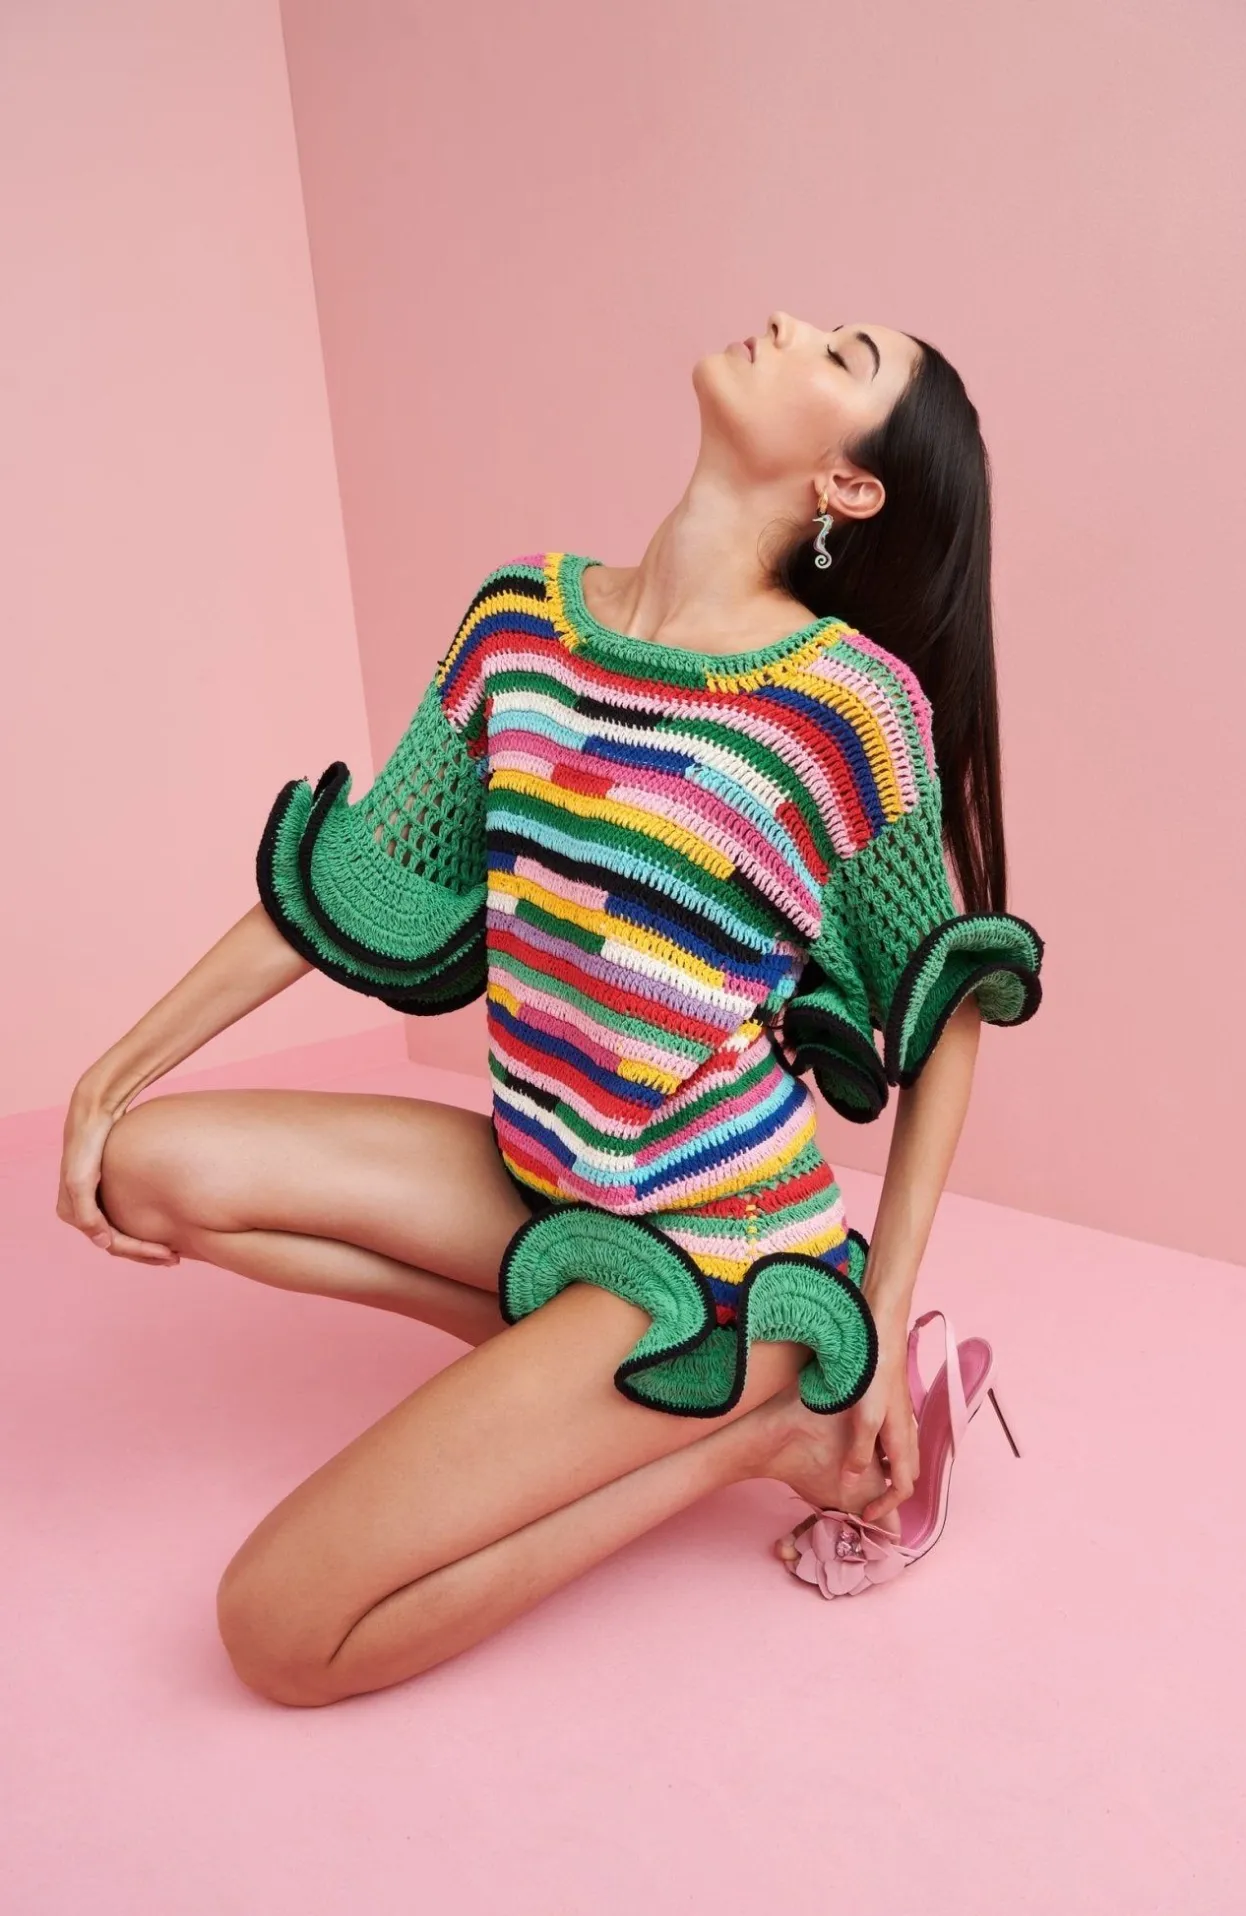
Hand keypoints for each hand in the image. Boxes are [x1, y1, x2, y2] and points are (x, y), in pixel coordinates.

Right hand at [56, 1084, 178, 1264]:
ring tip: (173, 1249)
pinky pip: (123, 1216)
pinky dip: (142, 1226)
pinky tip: (163, 1225)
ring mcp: (91, 1199)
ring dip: (144, 1244)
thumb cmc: (87, 1143)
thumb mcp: (81, 1180)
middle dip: (145, 1253)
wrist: (94, 1109)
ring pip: (120, 1232)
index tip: (170, 1255)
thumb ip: (86, 1214)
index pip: (111, 1245)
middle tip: (175, 1259)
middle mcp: (79, 1209)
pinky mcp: (102, 1187)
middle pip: (116, 1243)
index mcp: (71, 1211)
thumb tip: (101, 1243)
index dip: (140, 1253)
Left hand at [838, 1304, 917, 1524]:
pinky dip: (880, 1450)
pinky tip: (858, 1441)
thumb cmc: (873, 1371)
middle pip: (906, 1472)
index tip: (865, 1517)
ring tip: (860, 1478)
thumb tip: (852, 1485)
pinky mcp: (891, 1399)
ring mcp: (900, 1413)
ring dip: (886, 1471)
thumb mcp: (863, 1416)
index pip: (904, 1487)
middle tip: (864, 1502)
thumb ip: (858, 1451)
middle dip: (890, 1493)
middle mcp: (906, 1429)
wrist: (880, 1328)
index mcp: (902, 1438)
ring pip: (900, 1453)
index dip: (887, 1507)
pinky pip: (891, 1436)